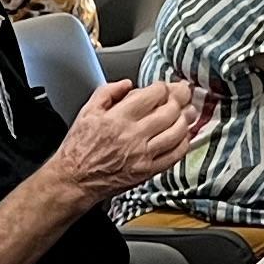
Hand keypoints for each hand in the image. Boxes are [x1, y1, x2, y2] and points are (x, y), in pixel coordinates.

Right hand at [47, 76, 204, 199]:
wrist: (75, 179)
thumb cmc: (79, 148)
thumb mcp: (87, 111)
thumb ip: (107, 92)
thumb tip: (127, 84)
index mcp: (118, 118)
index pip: (152, 95)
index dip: (163, 87)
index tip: (163, 87)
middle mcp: (133, 135)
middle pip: (169, 112)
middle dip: (180, 99)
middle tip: (183, 94)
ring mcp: (143, 154)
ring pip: (176, 133)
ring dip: (186, 119)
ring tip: (189, 111)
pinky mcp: (148, 171)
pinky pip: (174, 155)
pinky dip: (184, 143)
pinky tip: (184, 136)